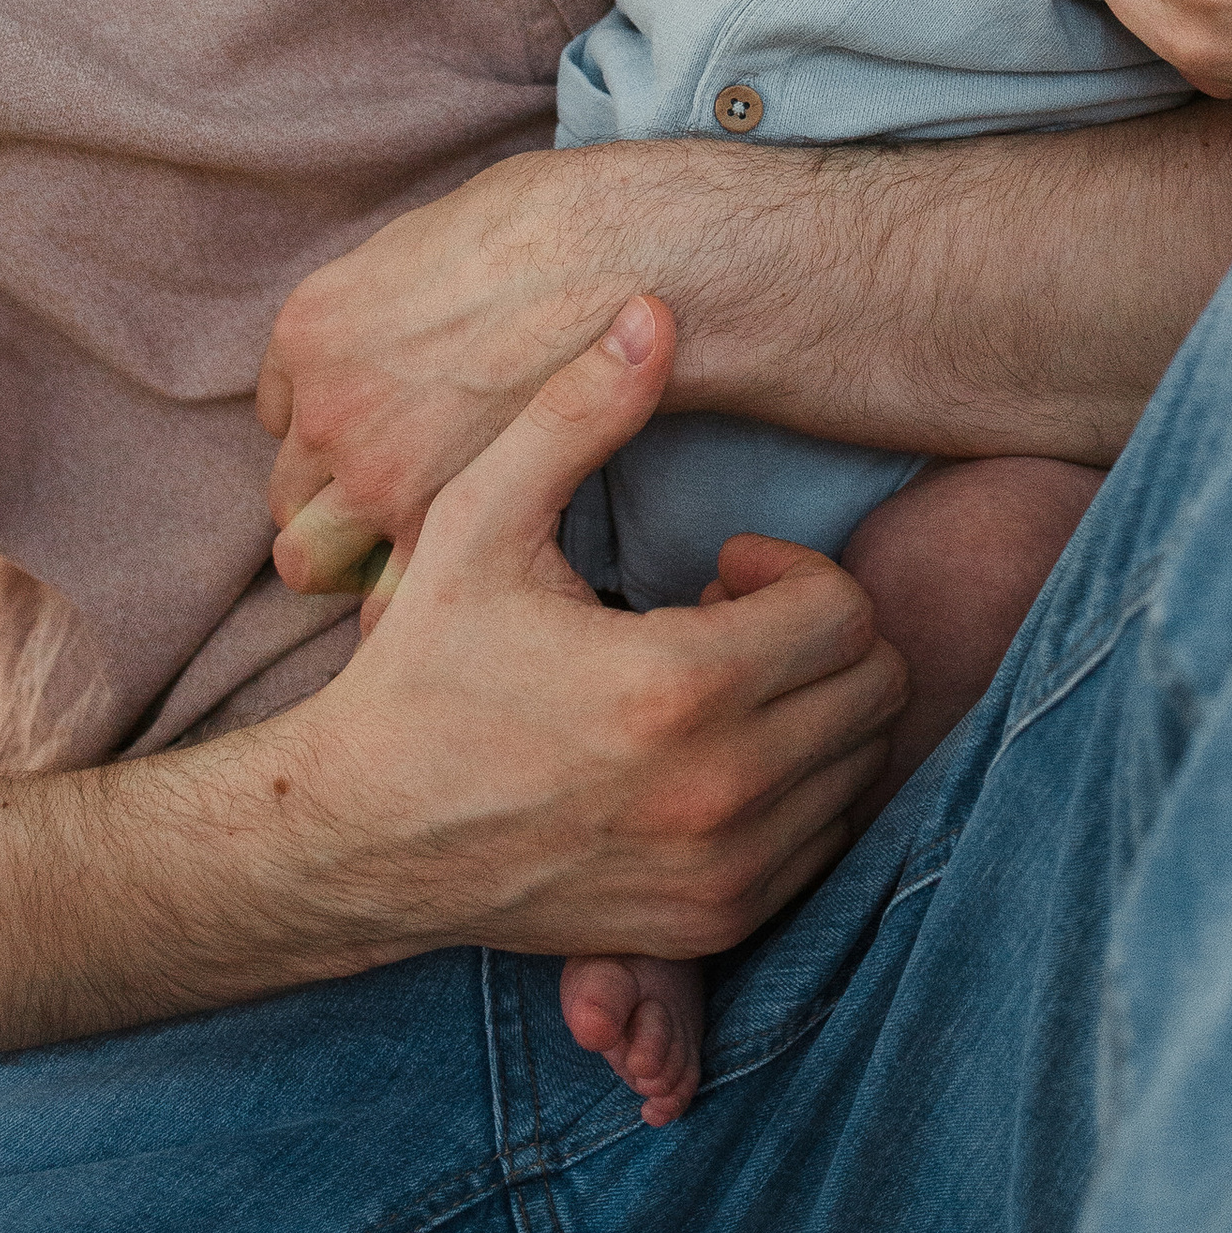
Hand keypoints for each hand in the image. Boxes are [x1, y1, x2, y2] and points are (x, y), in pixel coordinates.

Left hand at [263, 149, 672, 589]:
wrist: (616, 264)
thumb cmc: (543, 230)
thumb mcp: (426, 239)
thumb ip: (388, 303)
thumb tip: (402, 321)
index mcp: (311, 328)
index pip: (283, 411)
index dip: (336, 425)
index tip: (385, 431)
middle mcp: (324, 406)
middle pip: (291, 491)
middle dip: (334, 498)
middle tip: (399, 500)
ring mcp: (372, 471)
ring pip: (313, 555)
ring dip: (357, 554)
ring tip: (417, 551)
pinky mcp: (432, 520)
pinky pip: (385, 594)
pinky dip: (404, 592)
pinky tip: (450, 574)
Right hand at [285, 295, 905, 972]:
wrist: (356, 838)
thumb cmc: (420, 668)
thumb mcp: (478, 521)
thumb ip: (574, 413)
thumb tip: (652, 311)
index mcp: (679, 686)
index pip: (845, 611)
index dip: (793, 571)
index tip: (721, 567)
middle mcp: (719, 791)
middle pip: (874, 688)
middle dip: (819, 634)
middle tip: (727, 621)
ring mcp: (722, 870)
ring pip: (860, 768)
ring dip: (812, 711)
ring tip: (714, 686)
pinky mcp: (709, 922)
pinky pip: (823, 842)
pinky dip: (796, 790)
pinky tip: (708, 756)